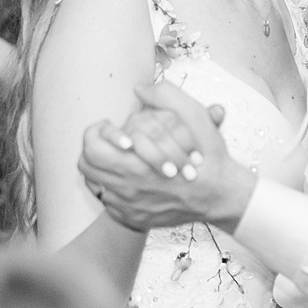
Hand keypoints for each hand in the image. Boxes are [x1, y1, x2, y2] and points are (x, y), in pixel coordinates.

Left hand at [77, 84, 256, 231]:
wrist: (221, 195)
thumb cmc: (207, 156)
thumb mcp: (194, 116)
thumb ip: (165, 96)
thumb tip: (140, 88)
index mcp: (134, 162)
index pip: (91, 146)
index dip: (97, 131)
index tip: (111, 126)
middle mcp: (126, 188)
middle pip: (86, 166)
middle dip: (94, 148)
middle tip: (111, 142)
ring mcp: (129, 207)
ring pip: (95, 186)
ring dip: (102, 169)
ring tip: (118, 159)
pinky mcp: (135, 219)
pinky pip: (110, 204)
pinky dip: (114, 190)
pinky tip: (130, 180)